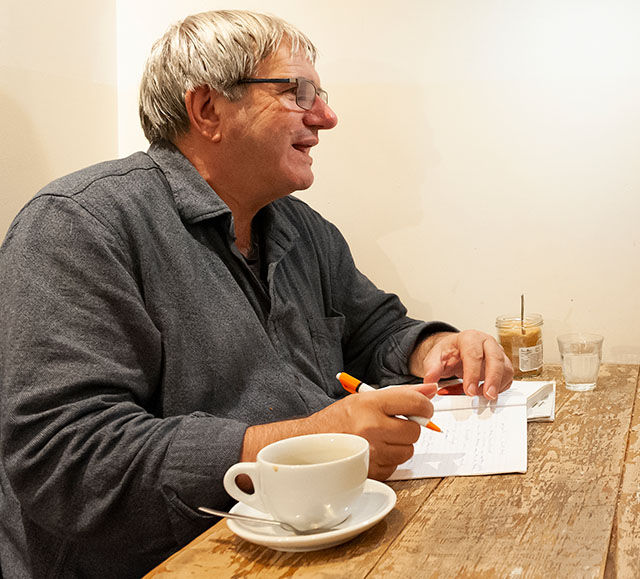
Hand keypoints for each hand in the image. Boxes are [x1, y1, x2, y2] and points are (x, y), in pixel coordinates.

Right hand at [313, 383, 436, 479]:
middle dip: (409, 428)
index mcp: (371, 404)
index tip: (423, 409)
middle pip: (414, 431)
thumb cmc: (341, 418)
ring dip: (400, 445)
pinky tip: (375, 451)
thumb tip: (431, 390)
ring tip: (382, 438)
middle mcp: (371, 428)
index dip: (425, 406)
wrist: (312, 441)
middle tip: (395, 425)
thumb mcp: (367, 398)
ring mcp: (371, 452)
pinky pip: (395, 466)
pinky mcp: (370, 471)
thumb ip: (402, 394)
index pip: (415, 403)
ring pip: (407, 451)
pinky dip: (389, 460)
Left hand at [412, 330, 512, 399]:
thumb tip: (429, 381)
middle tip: (487, 395)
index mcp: (469, 338)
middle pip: (496, 359)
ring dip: (498, 385)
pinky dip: (501, 387)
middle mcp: (486, 342)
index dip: (473, 374)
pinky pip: (508, 376)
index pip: (474, 355)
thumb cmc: (448, 352)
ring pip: (506, 368)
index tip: (469, 390)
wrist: (455, 349)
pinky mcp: (503, 363)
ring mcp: (497, 352)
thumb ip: (432, 368)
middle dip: (493, 380)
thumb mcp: (435, 357)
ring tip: (485, 396)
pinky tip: (489, 392)